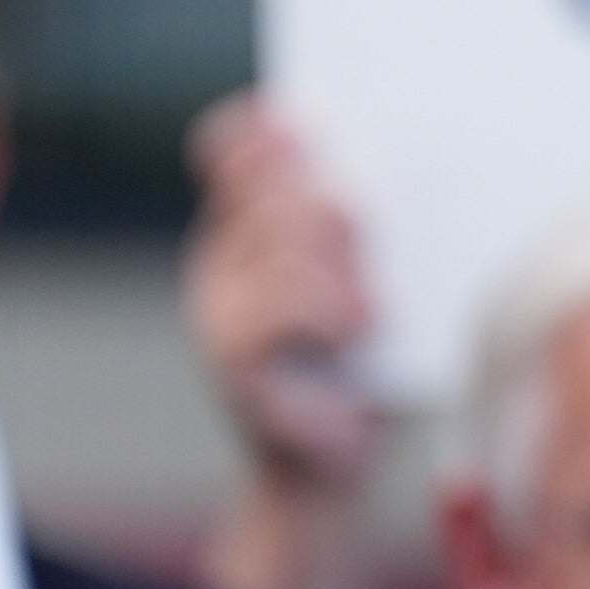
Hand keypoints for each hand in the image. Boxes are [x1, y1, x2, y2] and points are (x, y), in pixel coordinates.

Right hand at [181, 92, 380, 490]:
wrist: (334, 464)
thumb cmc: (364, 362)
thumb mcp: (366, 277)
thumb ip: (356, 220)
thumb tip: (373, 156)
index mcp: (249, 225)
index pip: (230, 147)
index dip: (261, 126)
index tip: (304, 125)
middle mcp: (220, 259)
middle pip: (269, 188)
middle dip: (329, 210)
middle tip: (365, 241)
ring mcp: (216, 309)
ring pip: (282, 245)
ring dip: (339, 270)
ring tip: (366, 308)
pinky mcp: (233, 361)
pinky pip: (282, 310)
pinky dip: (330, 316)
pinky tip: (355, 334)